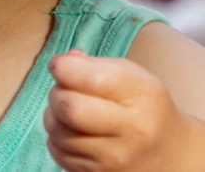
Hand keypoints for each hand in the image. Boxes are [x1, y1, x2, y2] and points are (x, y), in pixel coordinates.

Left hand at [45, 48, 189, 170]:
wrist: (167, 152)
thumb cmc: (142, 104)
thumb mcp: (130, 75)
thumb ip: (93, 64)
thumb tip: (60, 63)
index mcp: (142, 95)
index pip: (89, 78)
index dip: (62, 68)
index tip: (60, 66)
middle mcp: (132, 129)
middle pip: (69, 108)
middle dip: (57, 94)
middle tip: (64, 91)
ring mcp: (116, 158)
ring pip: (58, 132)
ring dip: (54, 117)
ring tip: (70, 113)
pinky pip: (58, 153)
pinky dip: (57, 139)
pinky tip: (72, 133)